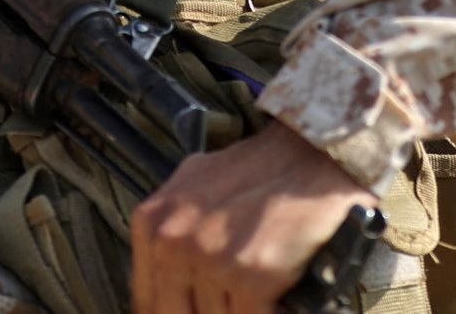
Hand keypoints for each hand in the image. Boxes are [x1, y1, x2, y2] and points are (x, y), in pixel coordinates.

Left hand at [131, 121, 377, 313]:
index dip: (174, 310)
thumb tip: (165, 289)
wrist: (306, 157)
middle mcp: (173, 241)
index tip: (193, 305)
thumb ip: (171, 236)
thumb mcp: (192, 193)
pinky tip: (273, 298)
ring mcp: (210, 258)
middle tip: (227, 296)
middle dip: (205, 310)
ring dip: (234, 310)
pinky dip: (266, 312)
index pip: (148, 301)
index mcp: (153, 223)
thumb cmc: (254, 173)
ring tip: (250, 290)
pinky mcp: (251, 274)